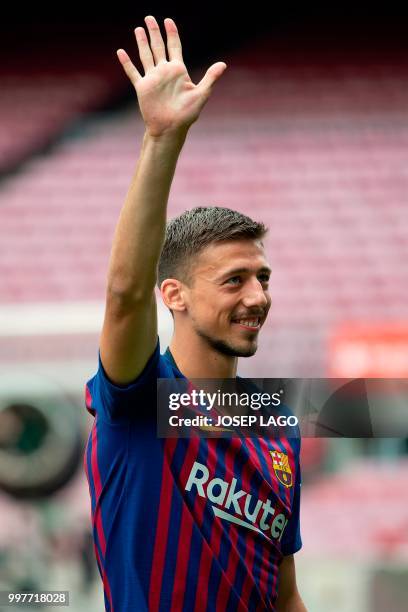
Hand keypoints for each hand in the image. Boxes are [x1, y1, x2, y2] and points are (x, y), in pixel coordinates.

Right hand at [116, 16, 226, 137]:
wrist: (170, 128)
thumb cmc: (187, 114)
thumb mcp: (201, 94)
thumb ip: (210, 78)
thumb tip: (223, 64)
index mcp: (178, 70)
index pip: (174, 46)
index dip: (172, 33)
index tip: (168, 20)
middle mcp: (164, 72)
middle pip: (158, 47)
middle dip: (154, 32)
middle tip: (149, 17)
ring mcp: (153, 79)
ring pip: (146, 55)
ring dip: (142, 42)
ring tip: (138, 29)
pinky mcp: (142, 88)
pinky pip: (133, 72)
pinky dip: (127, 62)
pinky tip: (120, 52)